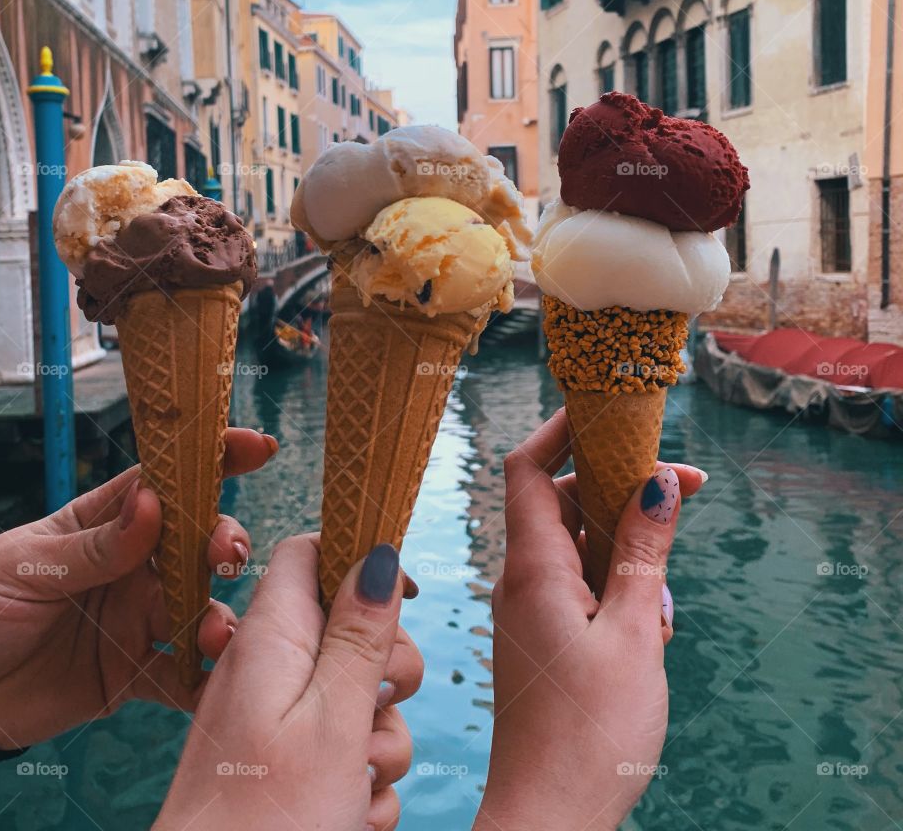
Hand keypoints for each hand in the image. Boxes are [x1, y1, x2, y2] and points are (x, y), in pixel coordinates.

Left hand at [0, 427, 277, 749]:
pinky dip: (205, 678)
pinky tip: (216, 682)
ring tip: (215, 634)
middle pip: (196, 543)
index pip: (165, 482)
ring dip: (218, 616)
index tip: (254, 445)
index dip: (211, 460)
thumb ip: (94, 546)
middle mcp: (133, 566)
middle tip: (226, 553)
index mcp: (105, 523)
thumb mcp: (25, 567)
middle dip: (222, 541)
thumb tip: (155, 503)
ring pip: (199, 607)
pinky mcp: (135, 671)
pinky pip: (180, 675)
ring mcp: (138, 618)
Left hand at [155, 537, 422, 830]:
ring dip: (380, 740)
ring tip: (355, 783)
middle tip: (379, 707)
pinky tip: (351, 813)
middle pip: (351, 627)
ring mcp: (280, 717)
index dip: (359, 558)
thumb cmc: (266, 821)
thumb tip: (377, 554)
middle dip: (388, 670)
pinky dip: (361, 779)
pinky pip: (347, 748)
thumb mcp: (333, 719)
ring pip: (359, 696)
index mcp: (273, 636)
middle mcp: (273, 668)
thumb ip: (359, 634)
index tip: (404, 597)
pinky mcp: (288, 761)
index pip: (311, 552)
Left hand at [474, 409, 705, 830]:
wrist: (549, 813)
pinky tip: (647, 625)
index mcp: (532, 567)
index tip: (611, 413)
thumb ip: (644, 553)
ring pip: (578, 543)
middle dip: (621, 490)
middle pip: (563, 499)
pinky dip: (616, 586)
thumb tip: (659, 482)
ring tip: (661, 603)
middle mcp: (521, 577)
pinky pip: (578, 582)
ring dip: (626, 550)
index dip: (563, 430)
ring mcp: (528, 605)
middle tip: (683, 496)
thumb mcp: (635, 633)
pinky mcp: (541, 631)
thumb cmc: (588, 731)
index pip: (529, 468)